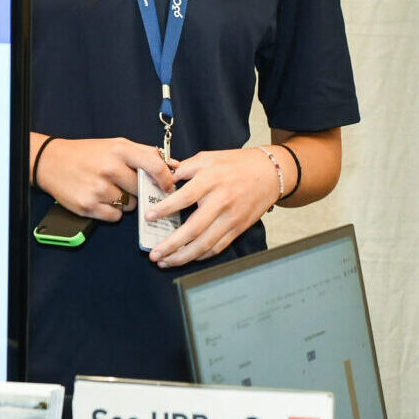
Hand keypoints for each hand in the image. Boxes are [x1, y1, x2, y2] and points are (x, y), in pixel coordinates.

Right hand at [33, 135, 174, 221]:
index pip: (154, 166)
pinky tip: (101, 198)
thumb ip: (145, 154)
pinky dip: (112, 211)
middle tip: (128, 184)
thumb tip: (174, 165)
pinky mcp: (88, 206)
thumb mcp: (116, 145)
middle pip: (142, 189)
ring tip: (110, 189)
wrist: (51, 162)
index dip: (166, 179)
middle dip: (140, 190)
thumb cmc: (87, 153)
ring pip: (130, 205)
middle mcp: (109, 169)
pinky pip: (115, 216)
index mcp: (119, 150)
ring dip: (126, 201)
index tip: (168, 187)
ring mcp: (98, 189)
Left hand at [143, 147, 277, 267]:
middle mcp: (221, 202)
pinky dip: (200, 256)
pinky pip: (217, 247)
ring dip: (183, 257)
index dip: (166, 209)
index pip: (185, 197)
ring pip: (205, 245)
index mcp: (212, 180)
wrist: (270, 173)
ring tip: (164, 261)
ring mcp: (231, 218)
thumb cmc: (236, 164)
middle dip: (171, 245)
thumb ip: (185, 167)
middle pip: (194, 229)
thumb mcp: (209, 157)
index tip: (149, 216)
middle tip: (154, 254)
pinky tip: (185, 258)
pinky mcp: (238, 229)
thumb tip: (164, 177)